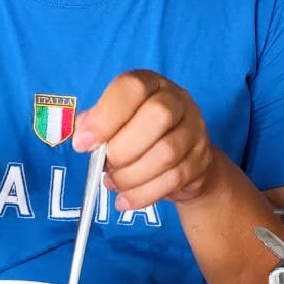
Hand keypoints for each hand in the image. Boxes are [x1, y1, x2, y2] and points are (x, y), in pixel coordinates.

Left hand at [72, 70, 216, 210]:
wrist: (182, 160)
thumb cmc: (139, 135)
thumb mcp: (115, 121)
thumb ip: (96, 122)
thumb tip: (81, 134)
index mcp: (150, 84)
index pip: (132, 88)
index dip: (105, 116)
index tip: (83, 143)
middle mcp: (177, 100)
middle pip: (157, 116)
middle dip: (123, 148)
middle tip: (104, 165)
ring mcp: (195, 130)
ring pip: (166, 152)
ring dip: (132, 175)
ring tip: (112, 183)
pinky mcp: (201, 160)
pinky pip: (174, 179)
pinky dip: (143, 194)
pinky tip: (125, 200)